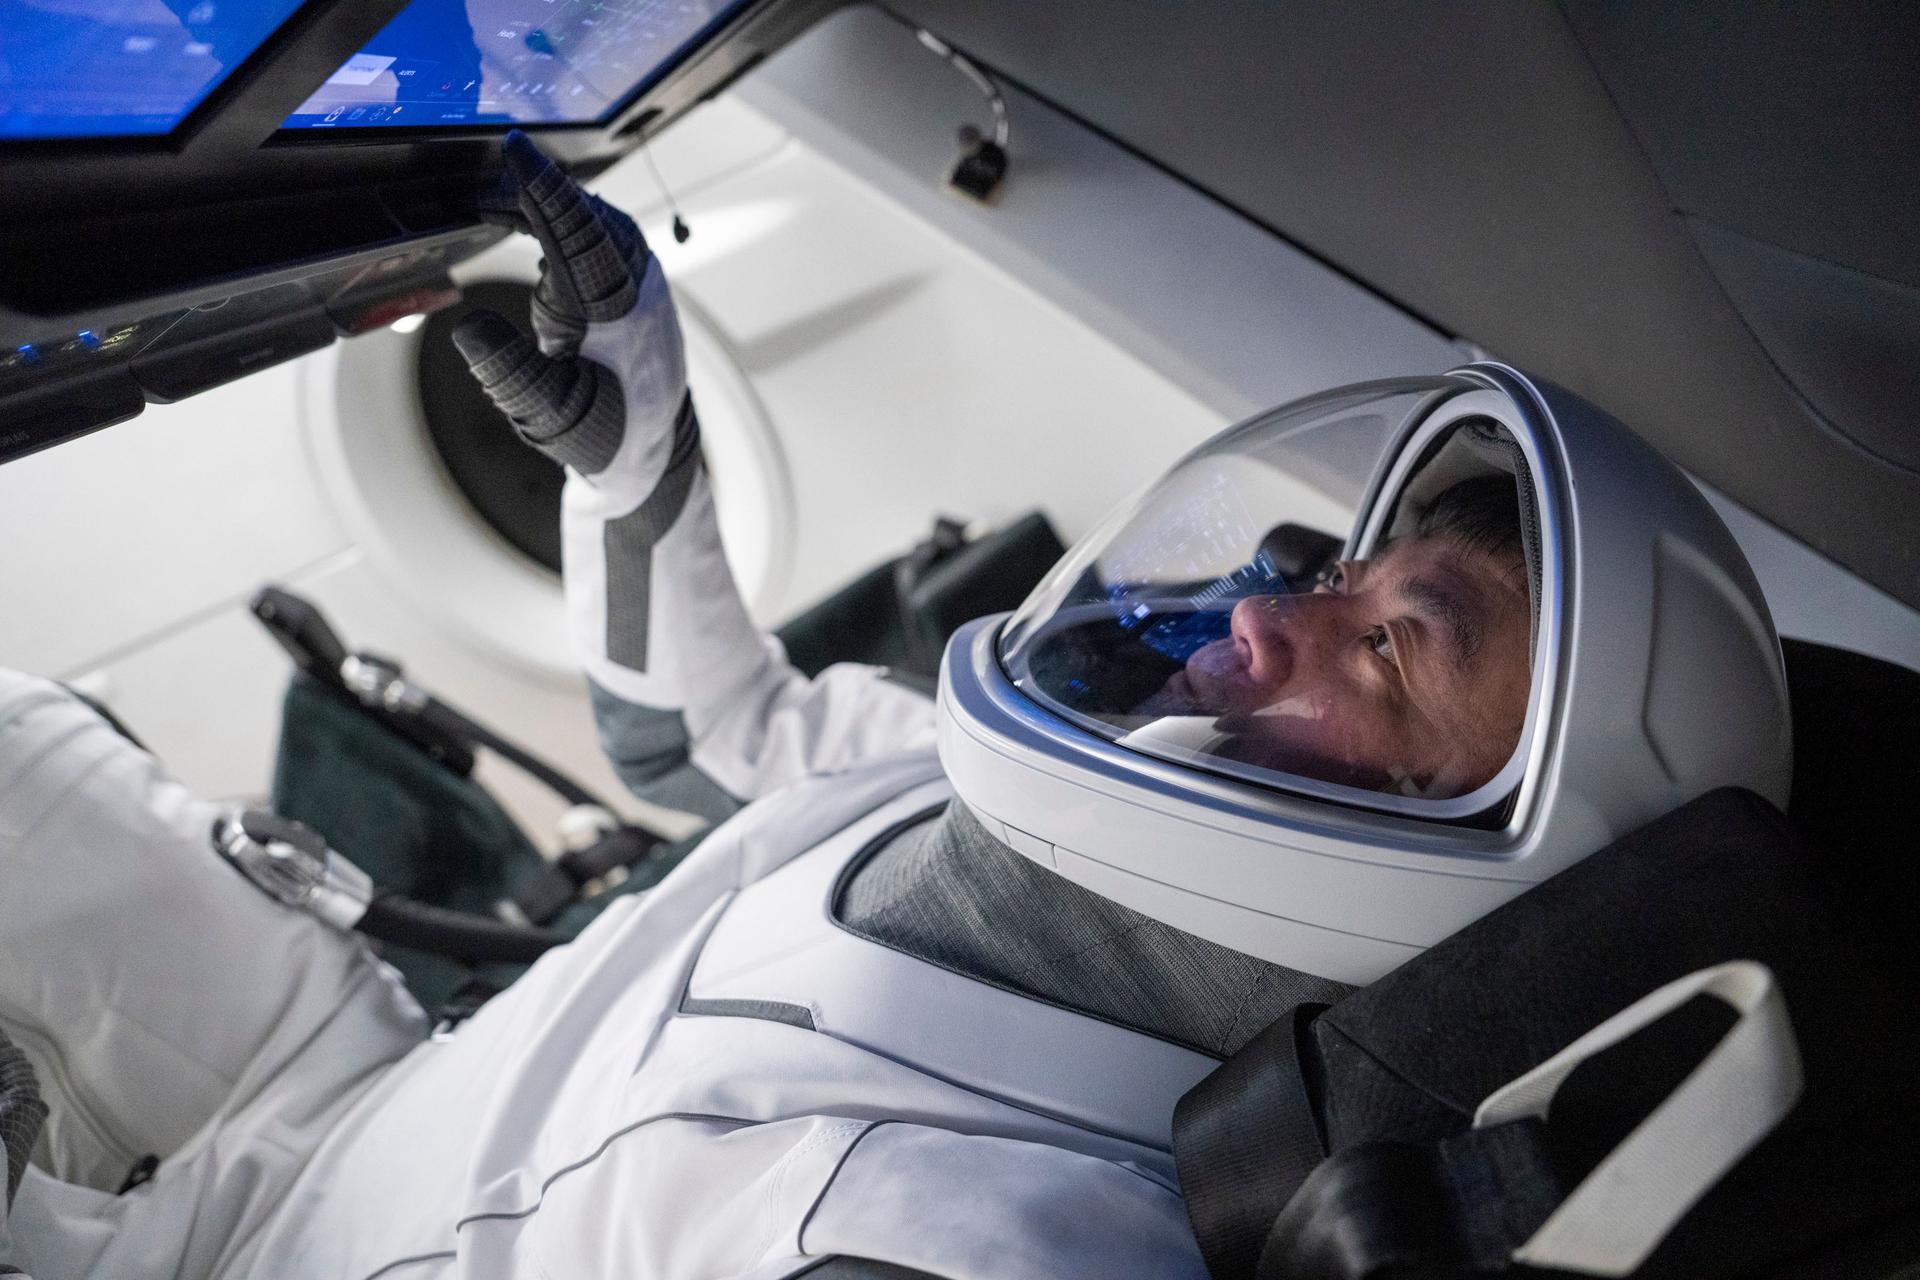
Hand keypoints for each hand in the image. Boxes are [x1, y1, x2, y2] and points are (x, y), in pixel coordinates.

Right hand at [453, 130, 688, 483]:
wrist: (651, 452)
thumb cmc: (601, 433)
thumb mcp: (549, 414)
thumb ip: (508, 372)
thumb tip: (466, 327)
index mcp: (615, 311)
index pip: (577, 229)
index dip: (543, 186)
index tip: (515, 149)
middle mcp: (636, 288)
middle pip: (587, 214)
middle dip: (537, 189)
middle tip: (484, 180)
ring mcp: (642, 284)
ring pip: (597, 221)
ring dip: (550, 203)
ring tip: (495, 201)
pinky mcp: (637, 288)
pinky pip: (602, 235)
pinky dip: (565, 221)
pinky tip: (529, 223)